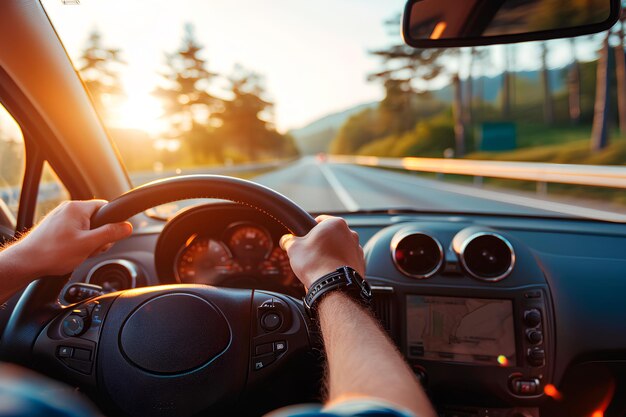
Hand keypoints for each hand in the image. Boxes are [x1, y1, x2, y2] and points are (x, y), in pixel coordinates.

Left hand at [11, 200, 132, 277]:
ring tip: (78, 253)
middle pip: (97, 219)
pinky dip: (77, 243)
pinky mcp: (55, 227)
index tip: (110, 236)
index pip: (106, 207)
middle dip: (99, 236)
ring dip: (88, 242)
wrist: (25, 263)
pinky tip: (70, 253)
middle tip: (90, 249)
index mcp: (77, 208)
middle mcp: (68, 209)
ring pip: (86, 228)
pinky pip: (75, 232)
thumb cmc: (52, 253)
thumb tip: (127, 226)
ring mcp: (60, 218)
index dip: (112, 223)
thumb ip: (110, 234)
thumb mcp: (88, 244)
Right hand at [280, 215, 364, 288]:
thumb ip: (289, 240)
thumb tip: (286, 241)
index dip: (309, 230)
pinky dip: (339, 265)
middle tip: (310, 253)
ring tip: (320, 265)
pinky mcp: (360, 264)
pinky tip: (330, 273)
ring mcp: (357, 249)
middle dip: (322, 243)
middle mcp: (350, 234)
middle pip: (331, 235)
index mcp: (335, 224)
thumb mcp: (294, 248)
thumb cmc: (315, 263)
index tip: (305, 239)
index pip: (320, 220)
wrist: (333, 286)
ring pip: (340, 248)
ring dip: (331, 254)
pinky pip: (347, 261)